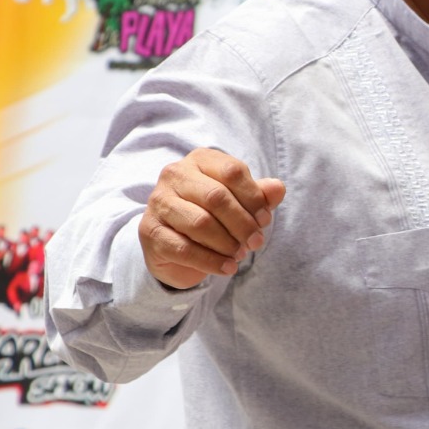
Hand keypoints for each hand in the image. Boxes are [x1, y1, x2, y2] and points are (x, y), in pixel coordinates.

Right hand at [139, 148, 285, 289]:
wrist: (176, 245)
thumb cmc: (214, 215)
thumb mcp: (240, 202)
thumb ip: (260, 195)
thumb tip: (278, 188)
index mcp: (200, 160)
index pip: (232, 171)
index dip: (254, 198)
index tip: (265, 220)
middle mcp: (175, 175)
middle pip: (217, 197)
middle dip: (243, 224)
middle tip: (256, 242)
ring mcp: (158, 202)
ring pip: (200, 223)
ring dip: (227, 243)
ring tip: (240, 254)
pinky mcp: (150, 231)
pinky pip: (184, 249)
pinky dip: (211, 261)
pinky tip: (227, 268)